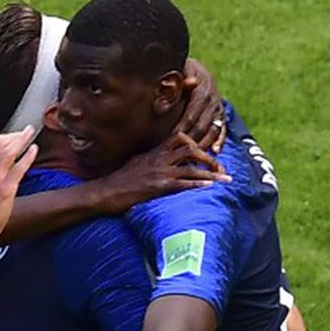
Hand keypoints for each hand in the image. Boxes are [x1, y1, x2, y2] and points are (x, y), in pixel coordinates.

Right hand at [94, 131, 230, 213]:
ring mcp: (159, 172)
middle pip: (190, 149)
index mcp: (154, 152)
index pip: (180, 137)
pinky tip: (210, 187)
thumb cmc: (116, 181)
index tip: (208, 149)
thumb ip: (148, 159)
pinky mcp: (158, 186)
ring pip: (191, 166)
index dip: (197, 141)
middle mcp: (159, 159)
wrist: (104, 192)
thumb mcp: (134, 163)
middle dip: (208, 157)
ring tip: (225, 178)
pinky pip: (183, 183)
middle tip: (220, 166)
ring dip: (211, 172)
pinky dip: (199, 184)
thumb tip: (155, 159)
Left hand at [179, 59, 225, 151]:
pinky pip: (222, 129)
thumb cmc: (182, 72)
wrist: (196, 69)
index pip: (191, 114)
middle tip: (180, 154)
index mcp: (201, 91)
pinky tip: (215, 151)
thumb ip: (178, 81)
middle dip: (191, 140)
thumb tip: (182, 84)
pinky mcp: (221, 113)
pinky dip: (220, 141)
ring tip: (195, 158)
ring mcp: (218, 107)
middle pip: (202, 125)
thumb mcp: (180, 72)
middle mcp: (213, 100)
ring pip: (212, 130)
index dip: (182, 127)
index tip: (171, 139)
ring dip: (204, 144)